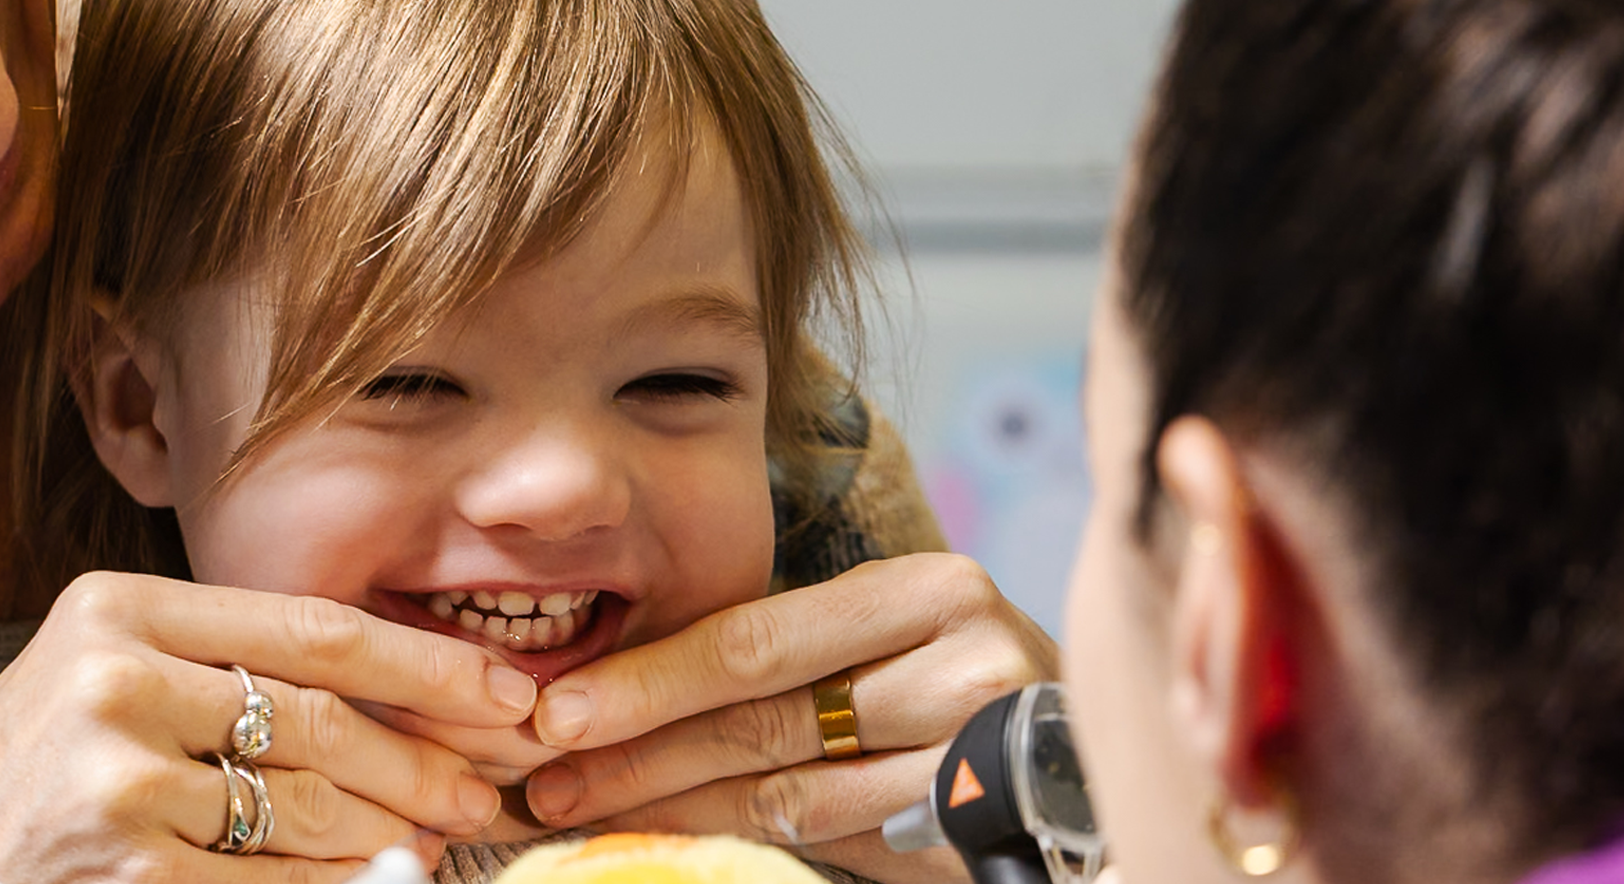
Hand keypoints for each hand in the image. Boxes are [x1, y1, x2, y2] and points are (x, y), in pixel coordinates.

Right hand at [0, 572, 541, 882]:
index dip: (427, 665)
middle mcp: (115, 683)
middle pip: (324, 721)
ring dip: (397, 831)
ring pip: (311, 808)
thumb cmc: (31, 780)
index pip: (313, 629)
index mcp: (115, 611)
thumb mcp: (105, 685)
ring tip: (444, 837)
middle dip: (429, 760)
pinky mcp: (130, 873)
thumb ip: (227, 671)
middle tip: (493, 786)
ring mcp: (119, 783)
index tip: (505, 691)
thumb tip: (402, 703)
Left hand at [520, 553, 1056, 882]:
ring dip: (666, 804)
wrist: (1079, 771)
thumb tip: (619, 687)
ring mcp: (975, 748)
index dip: (646, 678)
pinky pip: (826, 837)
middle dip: (635, 747)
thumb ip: (783, 661)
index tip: (557, 711)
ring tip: (579, 813)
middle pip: (760, 712)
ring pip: (781, 786)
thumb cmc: (956, 703)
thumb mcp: (883, 653)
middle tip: (544, 775)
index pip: (755, 637)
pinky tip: (671, 837)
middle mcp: (962, 656)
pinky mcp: (971, 823)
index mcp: (927, 590)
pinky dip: (735, 838)